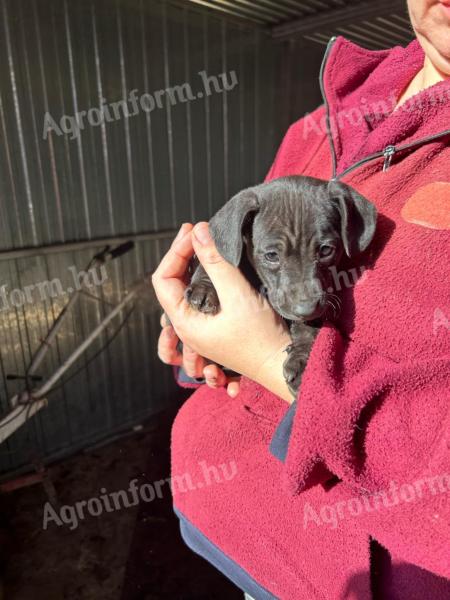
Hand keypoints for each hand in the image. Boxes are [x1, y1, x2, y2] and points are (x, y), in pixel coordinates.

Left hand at [152, 222, 292, 402]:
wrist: (283, 365)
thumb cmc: (262, 338)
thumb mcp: (239, 296)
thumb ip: (217, 263)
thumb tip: (198, 232)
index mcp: (184, 322)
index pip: (163, 278)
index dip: (176, 250)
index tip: (195, 231)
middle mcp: (187, 328)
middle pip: (171, 283)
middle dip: (182, 255)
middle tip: (198, 231)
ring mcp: (200, 330)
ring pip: (182, 293)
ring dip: (187, 270)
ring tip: (198, 251)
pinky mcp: (215, 329)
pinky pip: (197, 304)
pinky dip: (198, 285)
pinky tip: (208, 275)